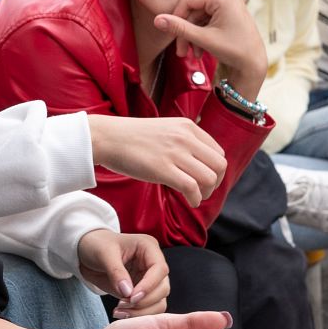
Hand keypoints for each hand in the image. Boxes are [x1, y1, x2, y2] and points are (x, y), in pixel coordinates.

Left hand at [77, 229, 169, 316]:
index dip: (149, 285)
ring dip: (142, 311)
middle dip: (144, 301)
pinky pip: (148, 307)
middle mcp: (153, 263)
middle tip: (122, 304)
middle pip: (163, 287)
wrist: (86, 253)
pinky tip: (121, 313)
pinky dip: (137, 314)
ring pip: (159, 301)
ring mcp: (149, 279)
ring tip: (120, 312)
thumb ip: (116, 272)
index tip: (132, 297)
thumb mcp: (103, 254)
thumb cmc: (96, 245)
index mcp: (148, 247)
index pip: (159, 269)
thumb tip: (128, 293)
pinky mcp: (142, 292)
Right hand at [87, 114, 226, 206]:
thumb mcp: (165, 129)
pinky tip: (190, 201)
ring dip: (207, 193)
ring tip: (195, 197)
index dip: (215, 170)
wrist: (108, 137)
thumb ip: (183, 140)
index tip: (205, 179)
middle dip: (216, 183)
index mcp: (188, 127)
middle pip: (219, 166)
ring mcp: (175, 153)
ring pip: (209, 178)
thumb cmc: (132, 137)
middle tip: (203, 191)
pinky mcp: (163, 169)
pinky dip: (195, 199)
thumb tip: (197, 159)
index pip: (218, 152)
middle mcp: (185, 138)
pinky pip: (192, 188)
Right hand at [153, 0, 267, 98]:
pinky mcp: (229, 7)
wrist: (253, 63)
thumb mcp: (203, 39)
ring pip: (199, 16)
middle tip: (181, 52)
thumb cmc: (234, 50)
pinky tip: (201, 50)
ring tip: (193, 55)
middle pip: (193, 10)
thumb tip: (157, 20)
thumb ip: (179, 28)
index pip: (188, 1)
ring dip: (193, 36)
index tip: (171, 36)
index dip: (176, 18)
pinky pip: (208, 18)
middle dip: (186, 32)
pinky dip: (202, 33)